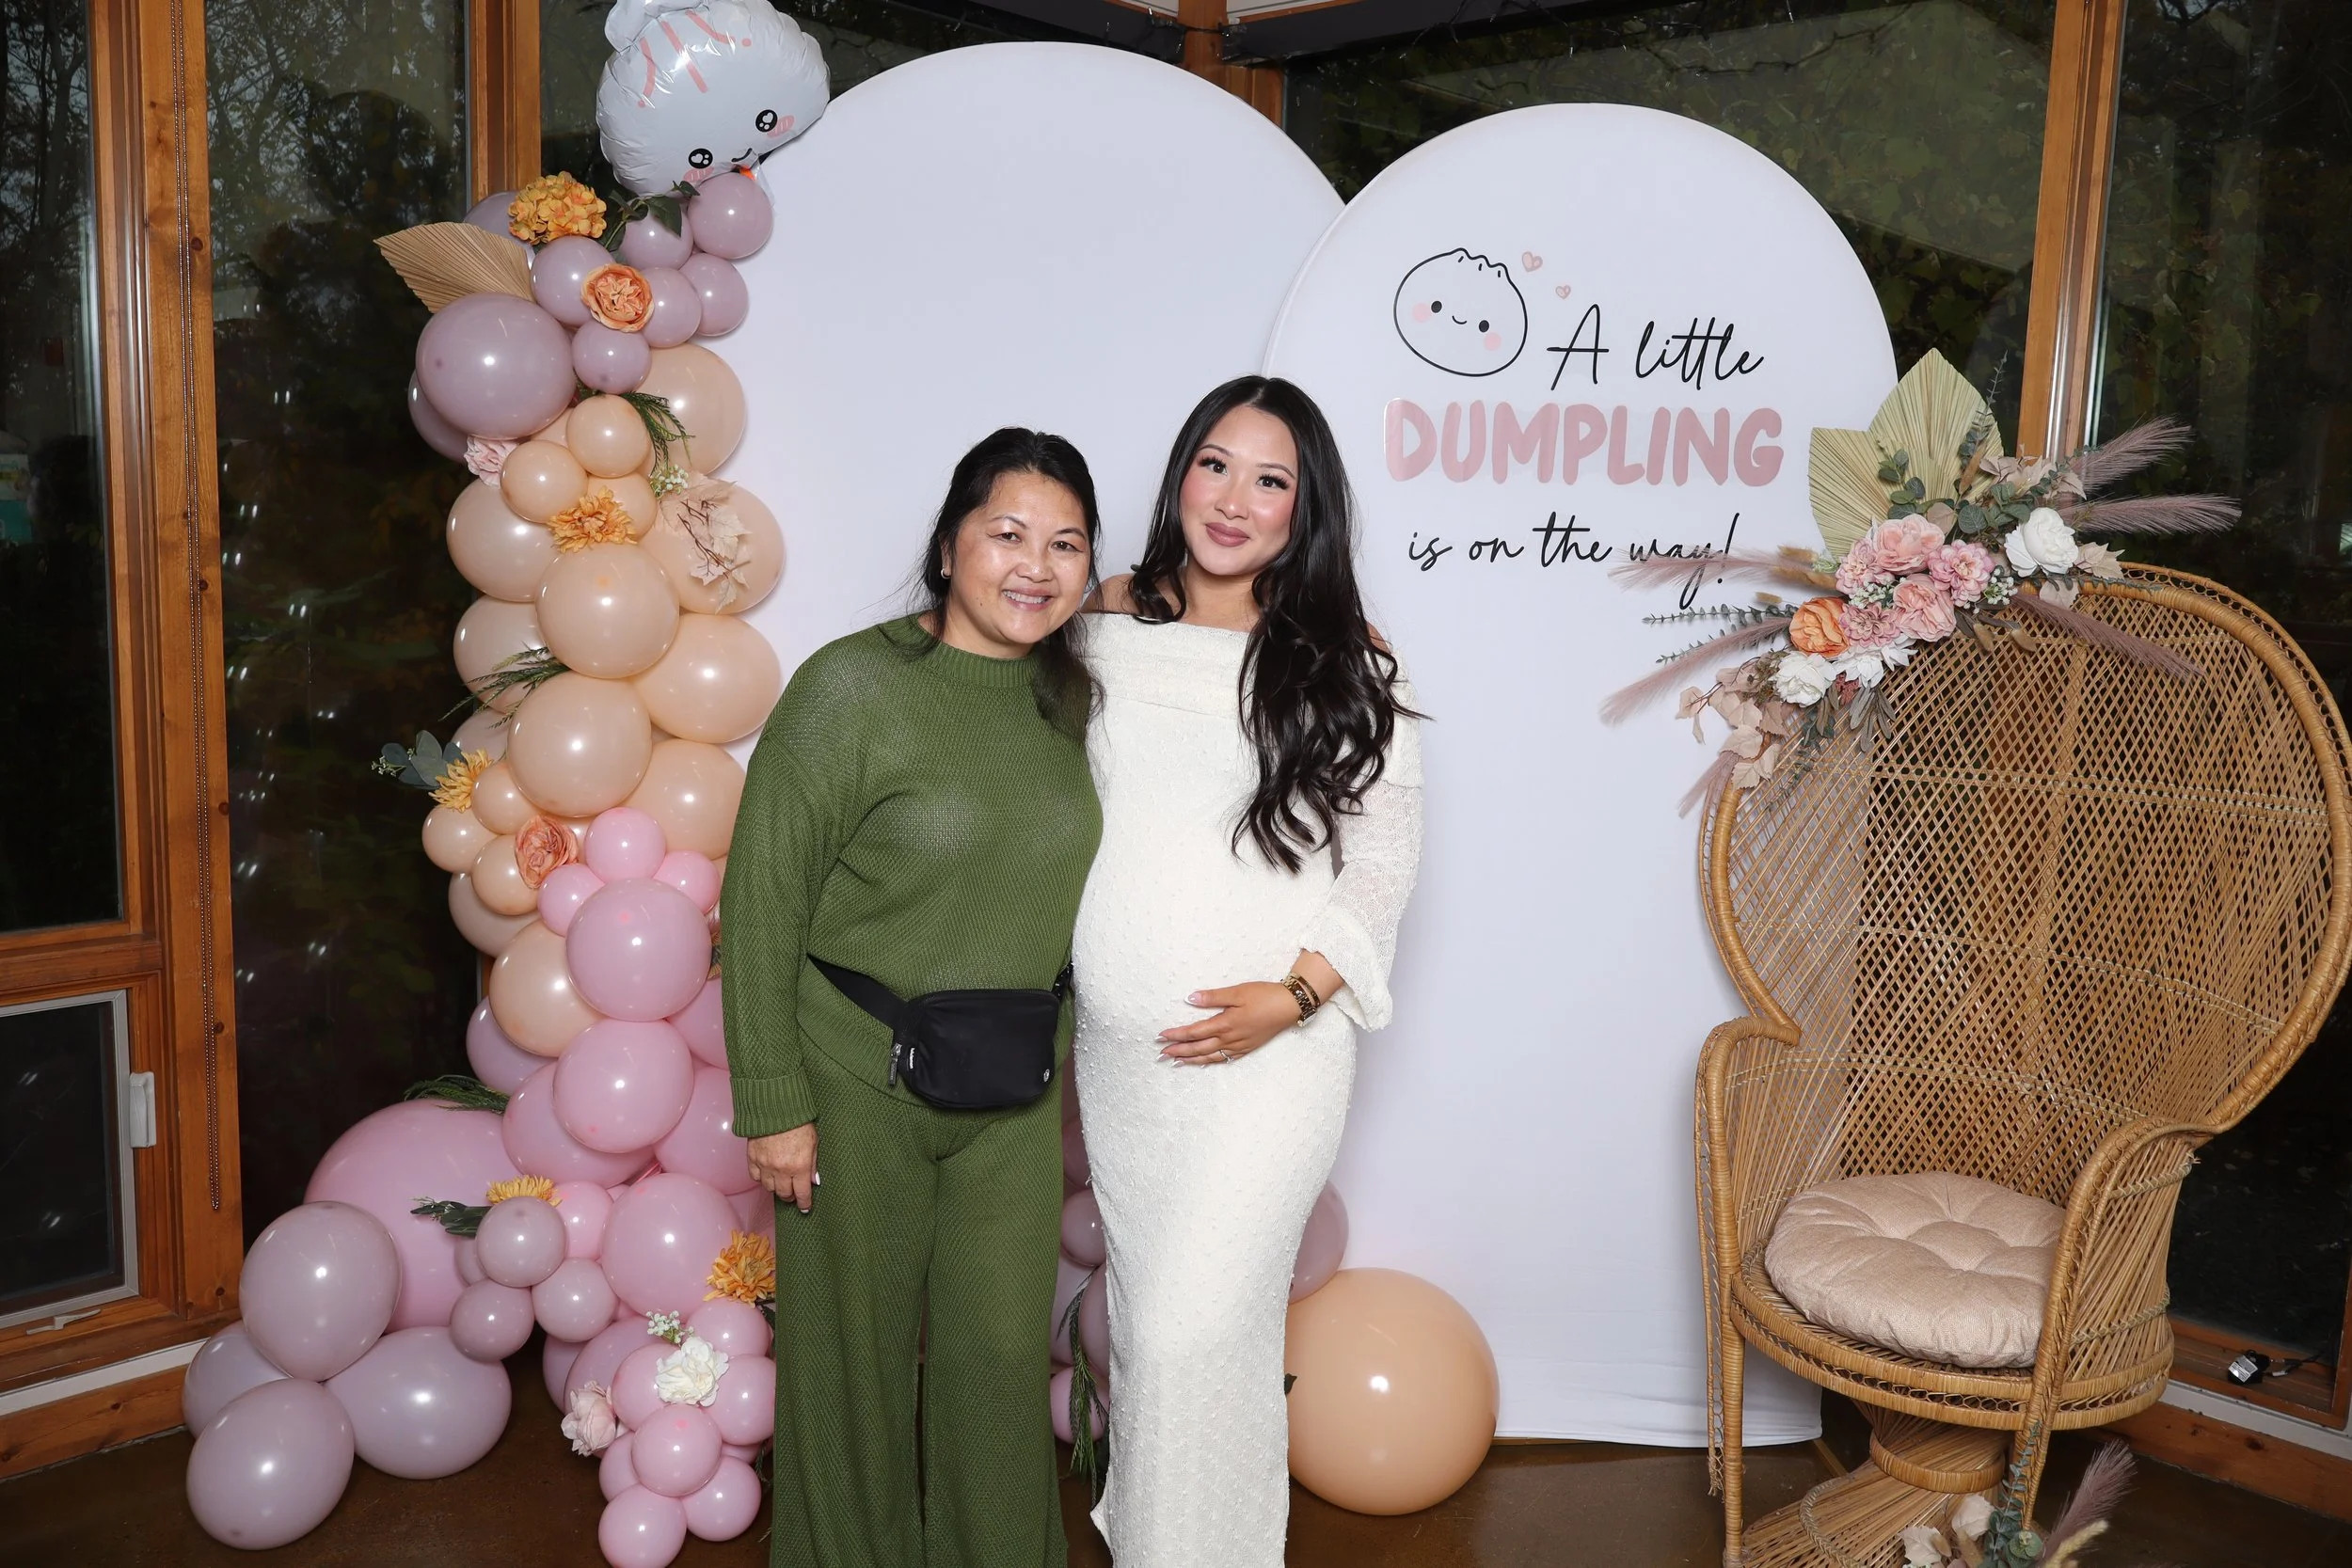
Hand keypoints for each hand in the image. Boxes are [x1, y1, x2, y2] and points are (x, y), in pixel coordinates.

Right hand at [747, 1124, 818, 1213]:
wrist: (776, 1108)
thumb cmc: (798, 1122)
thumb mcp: (814, 1142)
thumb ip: (813, 1164)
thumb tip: (813, 1181)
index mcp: (799, 1166)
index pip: (802, 1193)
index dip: (804, 1203)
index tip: (805, 1208)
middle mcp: (781, 1169)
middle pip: (784, 1194)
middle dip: (790, 1196)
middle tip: (793, 1193)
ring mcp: (765, 1165)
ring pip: (769, 1188)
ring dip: (776, 1188)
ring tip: (780, 1182)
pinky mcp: (752, 1158)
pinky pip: (755, 1177)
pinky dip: (761, 1178)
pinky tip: (767, 1174)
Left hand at [1158, 982, 1299, 1064]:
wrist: (1290, 1006)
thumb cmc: (1264, 995)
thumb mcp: (1237, 992)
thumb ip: (1213, 997)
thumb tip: (1190, 999)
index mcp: (1225, 1024)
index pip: (1194, 1032)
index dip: (1176, 1035)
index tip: (1160, 1037)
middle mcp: (1230, 1038)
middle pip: (1198, 1048)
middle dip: (1179, 1051)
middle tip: (1161, 1054)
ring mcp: (1239, 1046)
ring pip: (1210, 1056)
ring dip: (1191, 1059)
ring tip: (1176, 1061)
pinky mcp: (1247, 1048)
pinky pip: (1224, 1059)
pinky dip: (1211, 1061)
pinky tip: (1204, 1062)